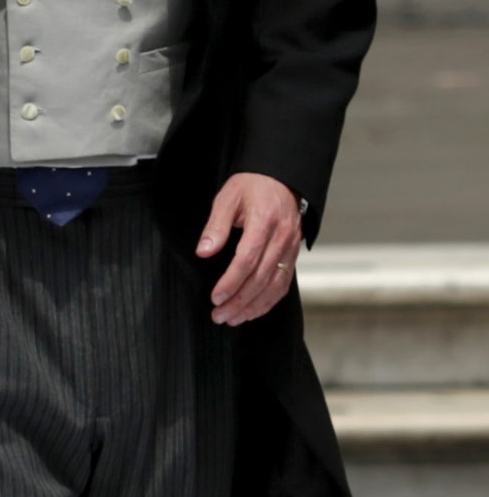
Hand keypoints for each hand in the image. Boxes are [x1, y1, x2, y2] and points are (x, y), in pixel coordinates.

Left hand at [197, 172, 303, 325]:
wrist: (281, 178)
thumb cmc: (251, 186)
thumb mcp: (227, 198)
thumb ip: (216, 226)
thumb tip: (204, 251)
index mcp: (264, 222)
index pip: (247, 259)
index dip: (231, 281)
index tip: (216, 297)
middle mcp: (282, 238)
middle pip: (261, 278)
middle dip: (239, 301)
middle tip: (220, 315)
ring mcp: (291, 248)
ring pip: (274, 285)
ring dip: (254, 306)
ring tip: (233, 318)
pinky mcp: (294, 254)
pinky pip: (284, 283)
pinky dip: (269, 301)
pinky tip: (254, 310)